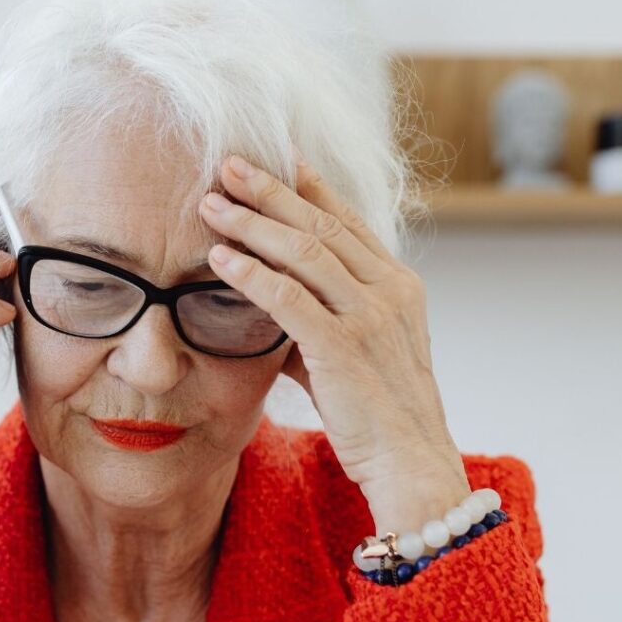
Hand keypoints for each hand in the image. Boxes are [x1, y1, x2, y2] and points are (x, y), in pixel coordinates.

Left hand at [199, 149, 470, 534]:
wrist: (410, 463)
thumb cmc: (378, 411)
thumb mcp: (355, 350)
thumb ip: (317, 318)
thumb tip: (268, 300)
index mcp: (397, 284)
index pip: (347, 220)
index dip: (310, 186)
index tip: (277, 158)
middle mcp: (389, 290)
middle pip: (320, 224)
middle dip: (269, 192)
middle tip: (229, 165)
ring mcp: (370, 316)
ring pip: (303, 252)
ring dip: (251, 224)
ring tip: (211, 205)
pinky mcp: (343, 347)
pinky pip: (288, 299)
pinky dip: (250, 275)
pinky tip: (219, 259)